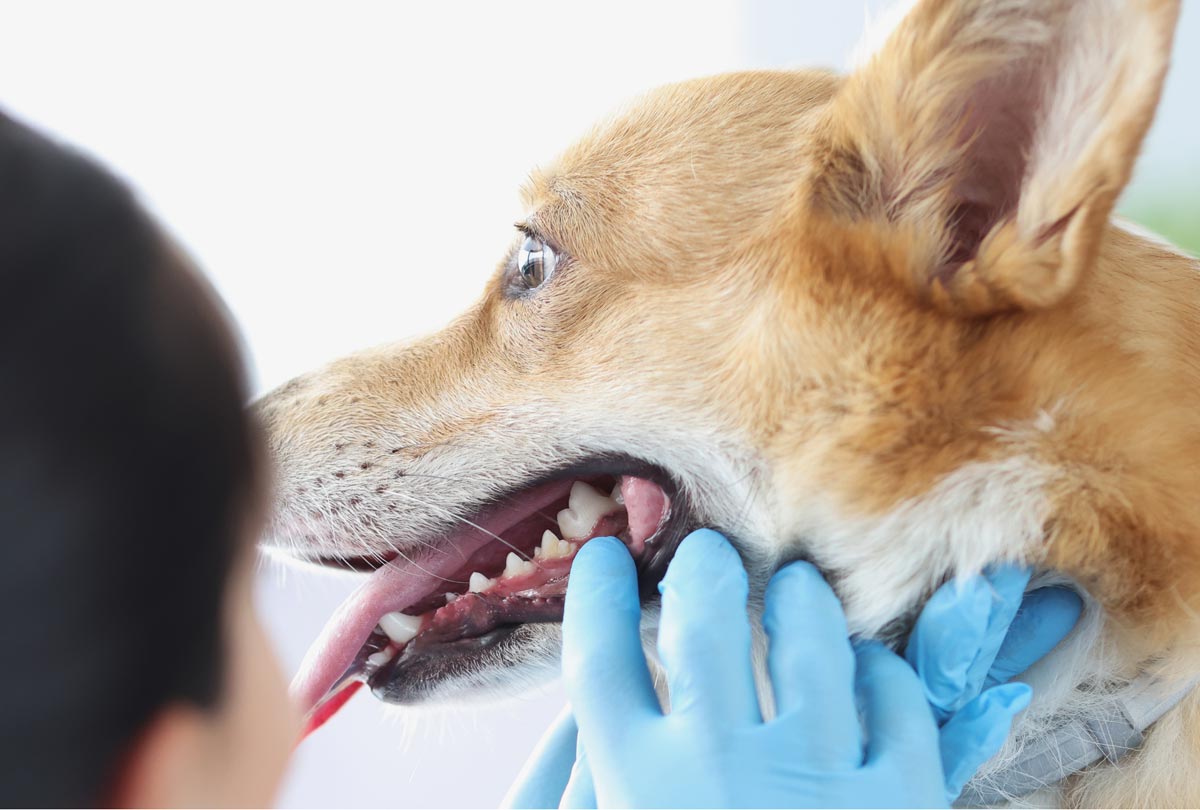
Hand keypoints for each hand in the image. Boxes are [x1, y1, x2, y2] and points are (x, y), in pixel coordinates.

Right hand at [504, 530, 1081, 807]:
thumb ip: (589, 788)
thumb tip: (589, 715)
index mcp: (637, 790)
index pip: (599, 660)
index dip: (596, 596)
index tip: (605, 559)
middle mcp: (720, 771)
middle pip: (705, 618)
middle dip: (704, 568)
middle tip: (710, 554)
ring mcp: (817, 781)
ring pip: (810, 636)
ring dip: (800, 597)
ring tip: (796, 588)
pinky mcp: (904, 802)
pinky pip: (897, 697)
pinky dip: (880, 669)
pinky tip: (866, 667)